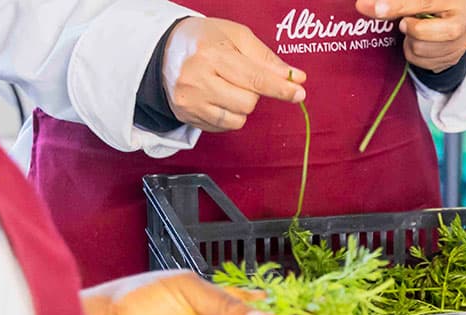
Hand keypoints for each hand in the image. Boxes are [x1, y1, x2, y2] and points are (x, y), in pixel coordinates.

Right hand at [163, 17, 306, 131]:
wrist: (166, 50)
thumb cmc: (206, 40)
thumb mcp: (237, 37)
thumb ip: (267, 59)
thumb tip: (295, 78)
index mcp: (211, 54)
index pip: (255, 77)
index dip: (280, 88)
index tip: (299, 92)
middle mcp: (197, 79)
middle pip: (249, 101)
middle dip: (254, 92)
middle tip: (240, 76)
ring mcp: (191, 101)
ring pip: (239, 118)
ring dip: (242, 105)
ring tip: (226, 85)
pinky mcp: (189, 117)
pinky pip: (226, 126)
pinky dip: (230, 114)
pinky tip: (218, 97)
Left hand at [358, 0, 465, 72]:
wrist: (456, 15)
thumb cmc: (433, 3)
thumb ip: (396, 1)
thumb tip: (365, 5)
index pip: (421, 2)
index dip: (396, 6)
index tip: (374, 9)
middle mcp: (463, 19)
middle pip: (423, 33)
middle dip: (409, 29)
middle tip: (406, 22)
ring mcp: (462, 42)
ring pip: (420, 50)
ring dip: (410, 42)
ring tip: (416, 31)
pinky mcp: (455, 58)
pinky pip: (424, 64)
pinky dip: (416, 54)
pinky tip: (422, 42)